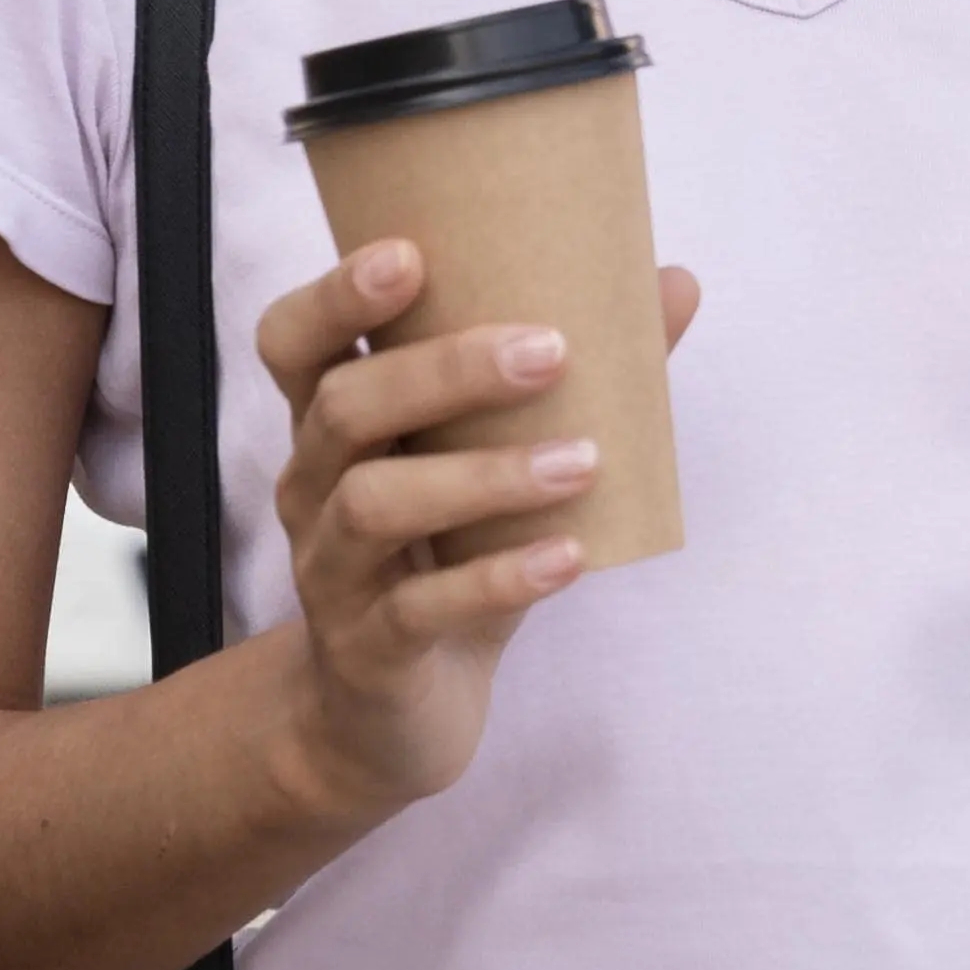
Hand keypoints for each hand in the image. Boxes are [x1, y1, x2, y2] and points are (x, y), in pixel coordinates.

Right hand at [250, 245, 701, 821]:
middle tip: (550, 352)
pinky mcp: (367, 649)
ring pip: (376, 505)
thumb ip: (578, 376)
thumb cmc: (451, 554)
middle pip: (343, 408)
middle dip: (444, 371)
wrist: (391, 715)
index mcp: (335, 425)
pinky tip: (570, 558)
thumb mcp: (501, 460)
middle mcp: (314, 487)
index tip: (411, 254)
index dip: (336, 294)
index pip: (295, 342)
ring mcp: (332, 571)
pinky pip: (420, 610)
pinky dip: (500, 579)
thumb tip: (675, 281)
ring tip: (582, 461)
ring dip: (485, 477)